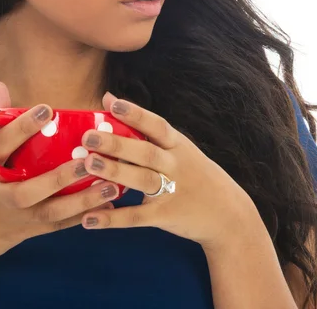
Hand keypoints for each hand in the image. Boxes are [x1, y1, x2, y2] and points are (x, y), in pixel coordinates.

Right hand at [0, 81, 119, 274]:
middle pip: (30, 188)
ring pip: (51, 211)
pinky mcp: (27, 230)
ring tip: (112, 186)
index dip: (23, 126)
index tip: (47, 109)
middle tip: (89, 159)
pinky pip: (58, 224)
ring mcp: (14, 216)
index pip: (2, 143)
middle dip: (59, 177)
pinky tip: (108, 206)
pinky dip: (83, 216)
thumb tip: (2, 85)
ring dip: (82, 200)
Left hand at [78, 92, 256, 250]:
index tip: (113, 104)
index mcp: (177, 145)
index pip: (156, 125)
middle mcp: (176, 165)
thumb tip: (108, 97)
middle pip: (145, 152)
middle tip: (88, 137)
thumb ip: (143, 126)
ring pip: (141, 180)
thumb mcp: (177, 147)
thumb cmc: (192, 172)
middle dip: (117, 144)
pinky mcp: (166, 216)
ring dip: (114, 172)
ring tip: (88, 165)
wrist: (228, 214)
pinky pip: (136, 217)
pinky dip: (112, 218)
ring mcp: (172, 191)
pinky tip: (88, 218)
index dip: (136, 114)